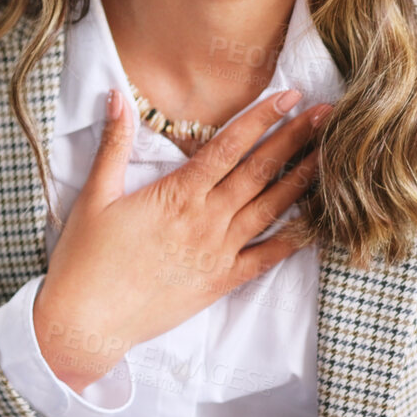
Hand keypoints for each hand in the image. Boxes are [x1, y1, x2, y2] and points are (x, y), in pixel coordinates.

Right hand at [32, 89, 328, 390]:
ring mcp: (217, 253)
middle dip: (294, 139)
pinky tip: (319, 222)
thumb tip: (117, 95)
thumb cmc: (85, 258)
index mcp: (177, 195)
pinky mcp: (221, 282)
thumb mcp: (94, 195)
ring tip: (331, 156)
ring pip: (270, 209)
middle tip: (326, 114)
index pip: (228, 147)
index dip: (261, 118)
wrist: (87, 321)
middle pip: (259, 172)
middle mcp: (205, 220)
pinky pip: (267, 258)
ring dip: (302, 180)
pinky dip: (295, 240)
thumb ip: (113, 143)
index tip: (288, 96)